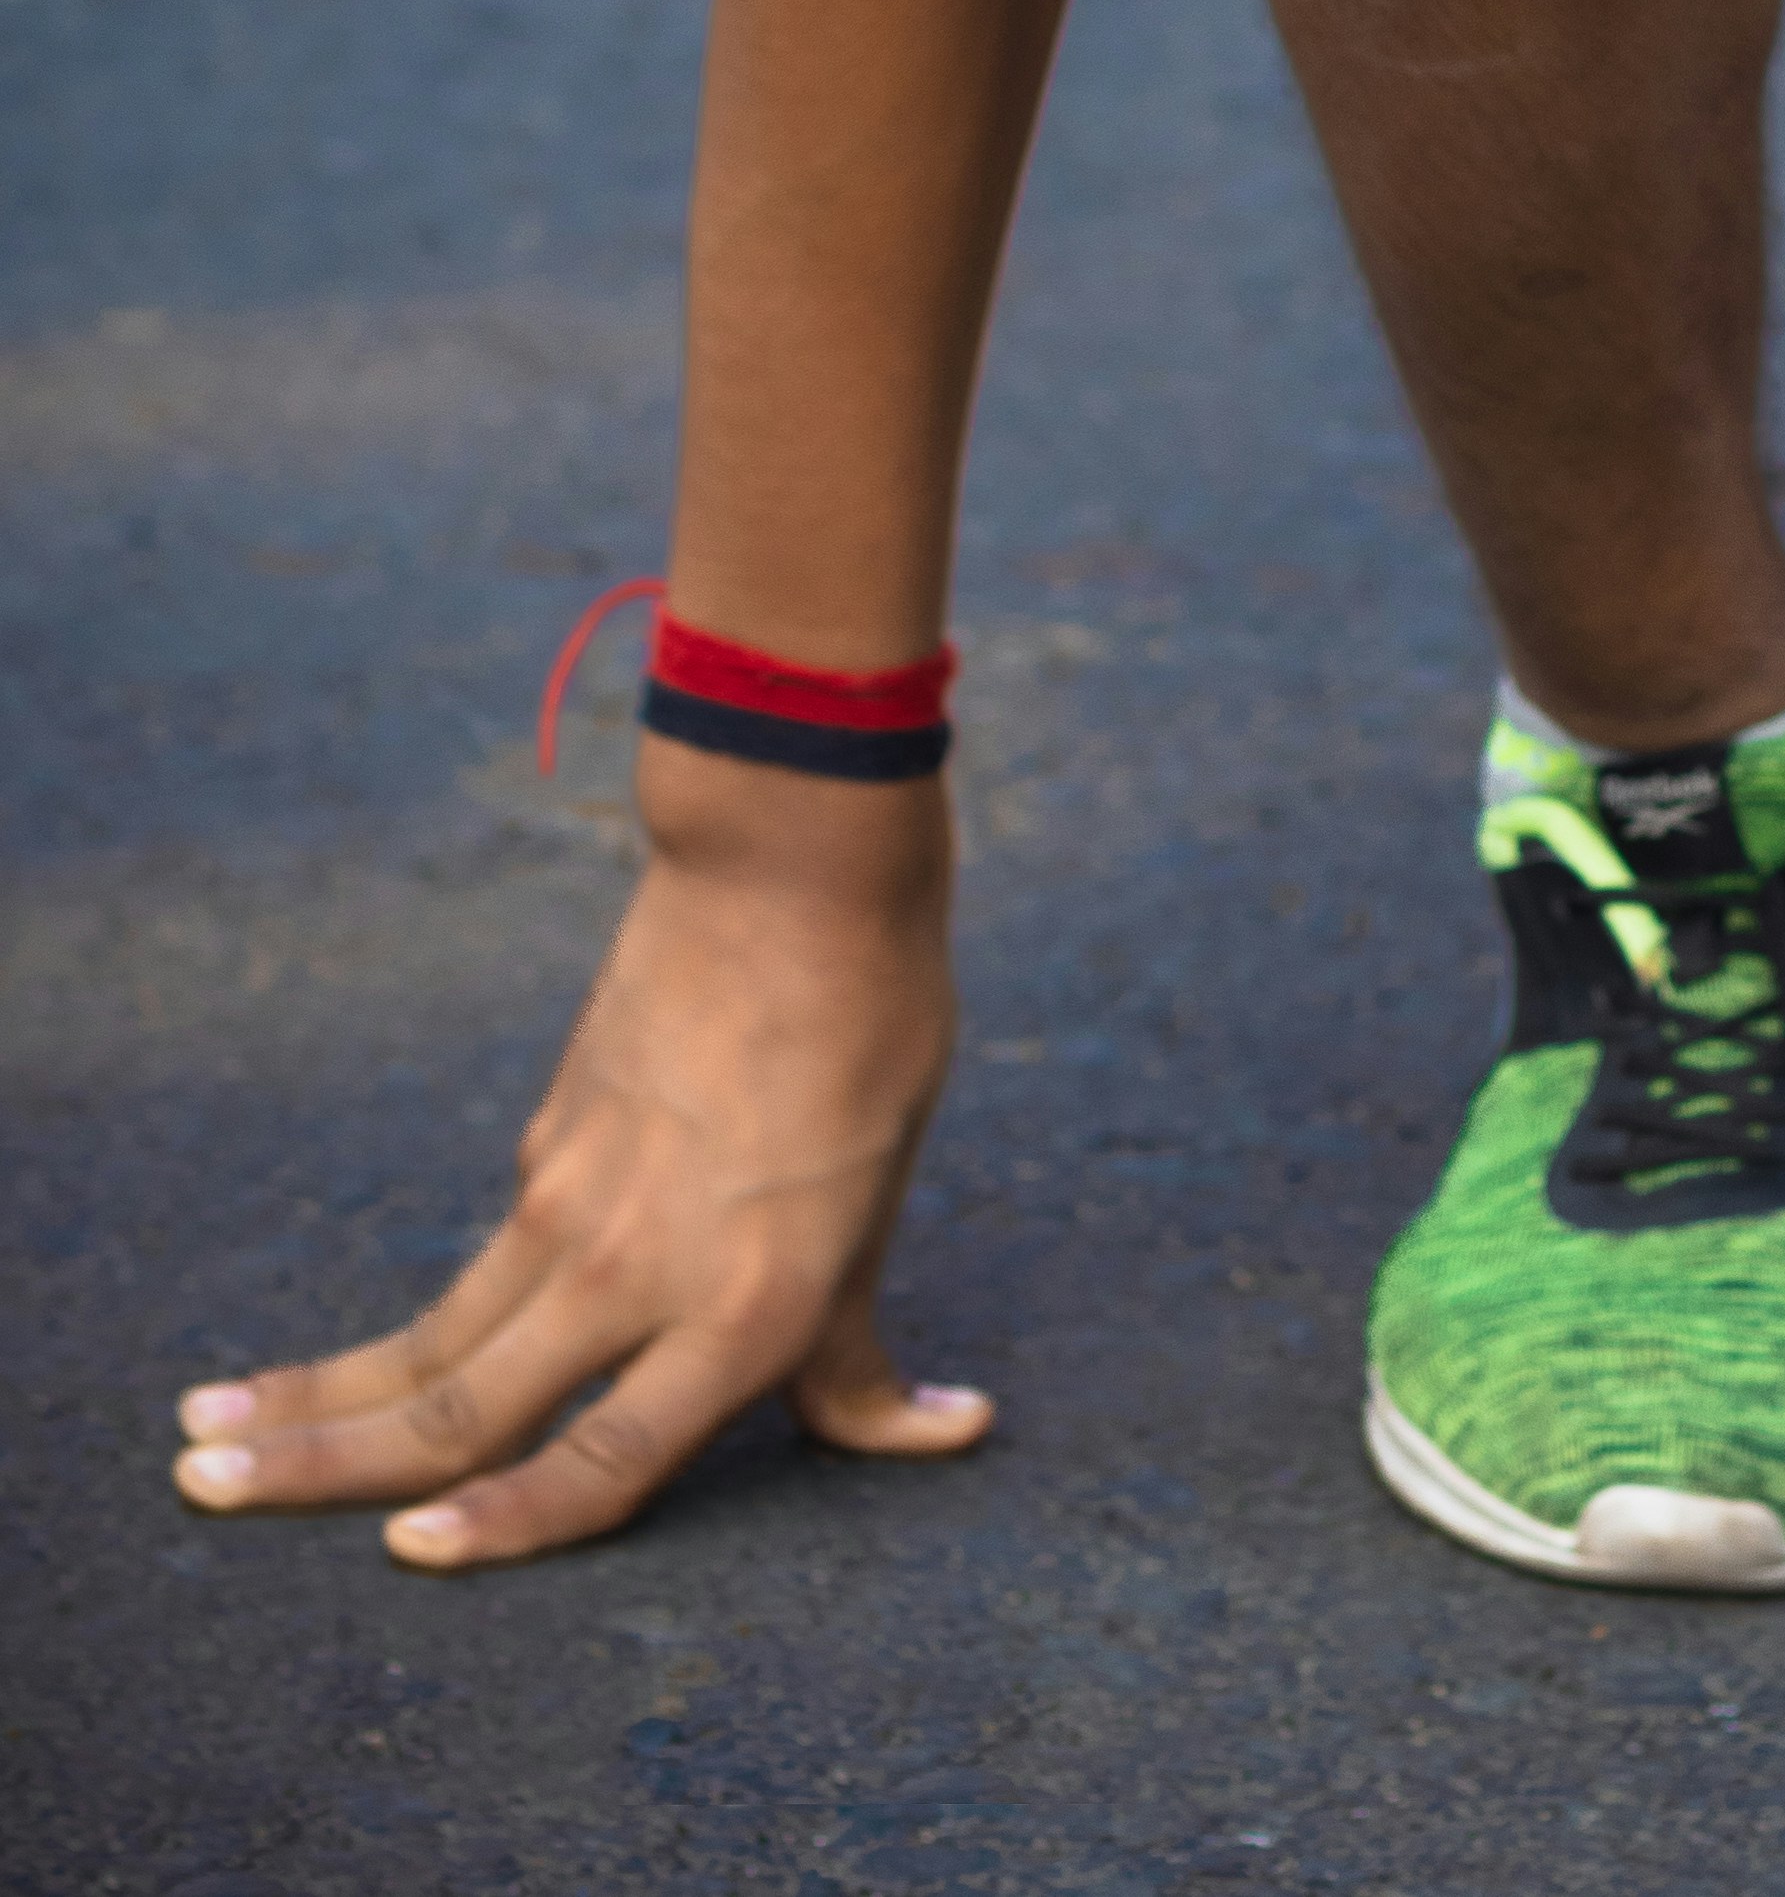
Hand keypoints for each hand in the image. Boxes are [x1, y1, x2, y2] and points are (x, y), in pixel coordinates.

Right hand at [167, 748, 987, 1568]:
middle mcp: (637, 1271)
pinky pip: (491, 1261)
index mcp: (746, 1308)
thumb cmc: (874, 1034)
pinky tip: (383, 1357)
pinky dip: (424, 1322)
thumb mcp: (880, 1207)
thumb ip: (853, 1344)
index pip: (603, 1464)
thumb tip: (945, 1427)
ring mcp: (575, 1199)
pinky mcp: (548, 1138)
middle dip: (315, 1466)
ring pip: (431, 1334)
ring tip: (205, 1431)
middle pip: (455, 1405)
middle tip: (200, 1489)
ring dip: (313, 1393)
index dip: (506, 1527)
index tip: (406, 1556)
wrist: (794, 867)